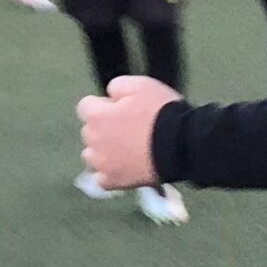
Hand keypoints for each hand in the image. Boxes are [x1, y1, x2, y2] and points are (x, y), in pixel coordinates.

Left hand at [77, 75, 178, 189]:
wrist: (181, 145)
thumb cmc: (161, 112)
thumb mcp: (141, 84)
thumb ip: (117, 86)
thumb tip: (109, 95)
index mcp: (97, 116)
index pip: (86, 106)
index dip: (104, 105)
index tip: (122, 107)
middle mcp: (93, 140)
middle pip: (90, 131)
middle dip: (104, 127)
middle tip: (130, 128)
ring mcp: (102, 164)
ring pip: (92, 155)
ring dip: (103, 151)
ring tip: (126, 149)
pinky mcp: (114, 181)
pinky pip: (102, 178)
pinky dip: (110, 173)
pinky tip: (123, 167)